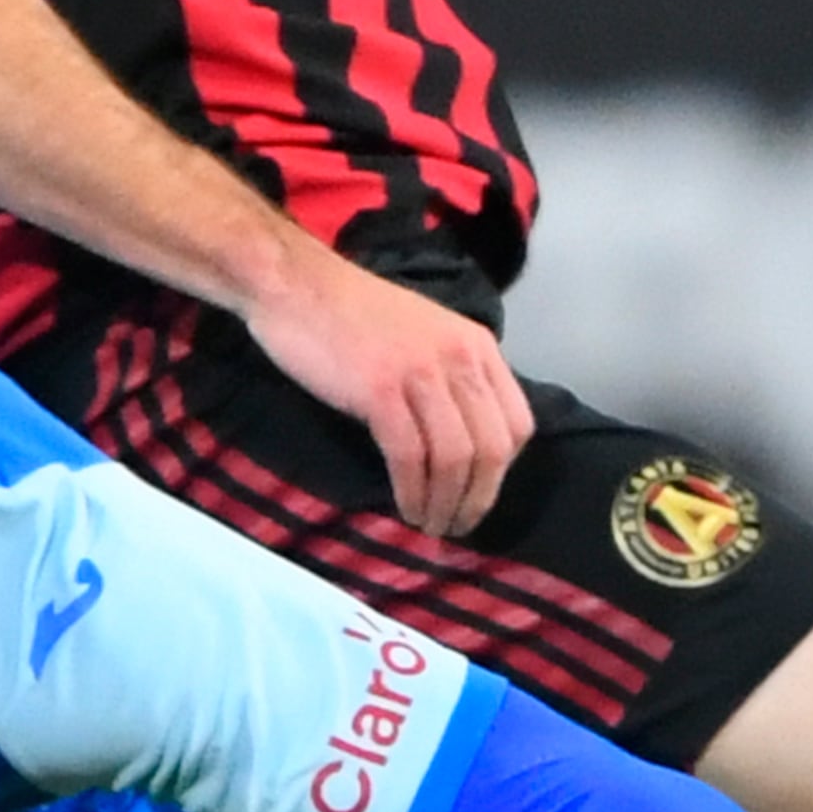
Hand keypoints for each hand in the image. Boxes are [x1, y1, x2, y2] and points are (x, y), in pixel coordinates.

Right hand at [238, 238, 533, 539]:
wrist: (296, 284)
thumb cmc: (351, 313)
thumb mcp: (424, 334)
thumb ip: (451, 375)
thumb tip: (462, 436)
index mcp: (476, 345)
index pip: (516, 423)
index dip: (502, 472)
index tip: (478, 494)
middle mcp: (458, 358)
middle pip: (491, 449)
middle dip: (478, 499)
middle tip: (457, 527)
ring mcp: (420, 373)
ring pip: (455, 458)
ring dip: (445, 504)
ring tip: (430, 527)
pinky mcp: (379, 390)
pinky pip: (410, 457)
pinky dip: (412, 492)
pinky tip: (405, 509)